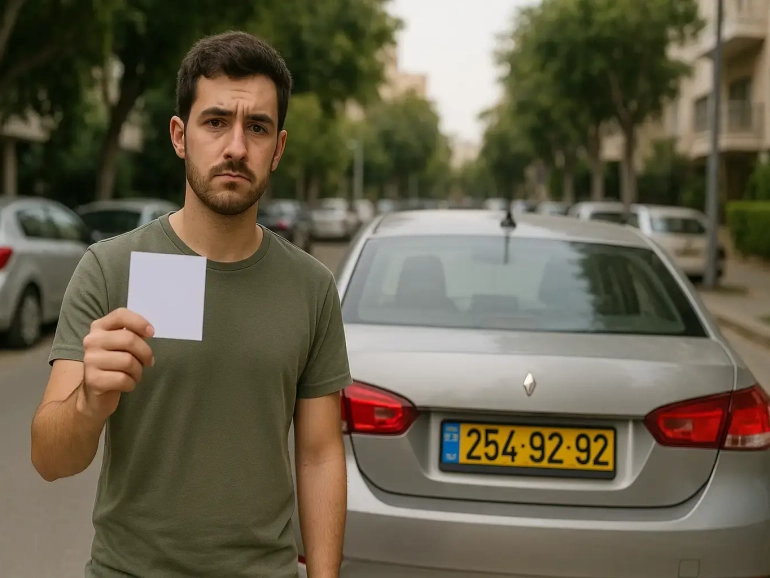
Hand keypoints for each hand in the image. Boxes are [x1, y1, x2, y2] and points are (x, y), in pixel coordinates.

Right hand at [77, 308, 154, 422]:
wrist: (95, 395)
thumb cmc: (114, 365)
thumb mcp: (122, 346)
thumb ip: (133, 335)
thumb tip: (147, 331)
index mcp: (99, 327)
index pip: (120, 315)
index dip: (139, 322)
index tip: (151, 333)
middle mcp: (91, 341)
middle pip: (129, 340)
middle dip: (145, 353)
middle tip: (148, 362)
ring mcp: (90, 360)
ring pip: (128, 361)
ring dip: (138, 371)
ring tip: (134, 375)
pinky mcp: (93, 380)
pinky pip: (123, 379)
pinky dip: (131, 384)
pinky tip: (126, 384)